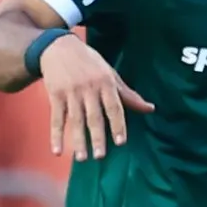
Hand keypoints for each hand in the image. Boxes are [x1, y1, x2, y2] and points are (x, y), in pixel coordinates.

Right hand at [40, 34, 154, 160]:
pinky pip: (56, 118)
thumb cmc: (90, 63)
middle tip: (100, 156)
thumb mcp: (110, 74)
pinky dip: (56, 135)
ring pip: (75, 120)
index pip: (114, 106)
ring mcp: (71, 92)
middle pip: (94, 116)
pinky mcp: (55, 95)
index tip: (121, 142)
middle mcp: (89, 88)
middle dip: (97, 137)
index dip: (118, 124)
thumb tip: (151, 109)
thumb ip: (128, 94)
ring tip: (81, 158)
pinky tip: (57, 151)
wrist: (60, 47)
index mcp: (106, 82)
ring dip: (78, 140)